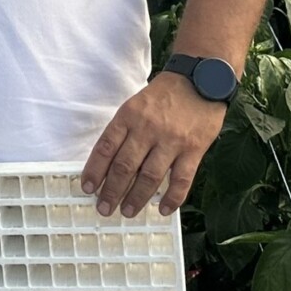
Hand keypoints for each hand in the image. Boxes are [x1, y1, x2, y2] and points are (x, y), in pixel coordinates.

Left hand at [80, 72, 225, 216]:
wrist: (203, 78)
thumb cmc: (165, 95)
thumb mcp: (137, 103)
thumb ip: (125, 130)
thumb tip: (109, 163)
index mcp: (130, 115)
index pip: (106, 147)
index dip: (94, 170)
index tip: (87, 188)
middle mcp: (148, 128)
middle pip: (125, 166)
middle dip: (112, 191)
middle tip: (104, 208)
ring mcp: (172, 140)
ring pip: (150, 177)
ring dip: (136, 198)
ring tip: (127, 212)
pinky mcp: (194, 149)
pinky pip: (181, 179)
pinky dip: (172, 198)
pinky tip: (163, 209)